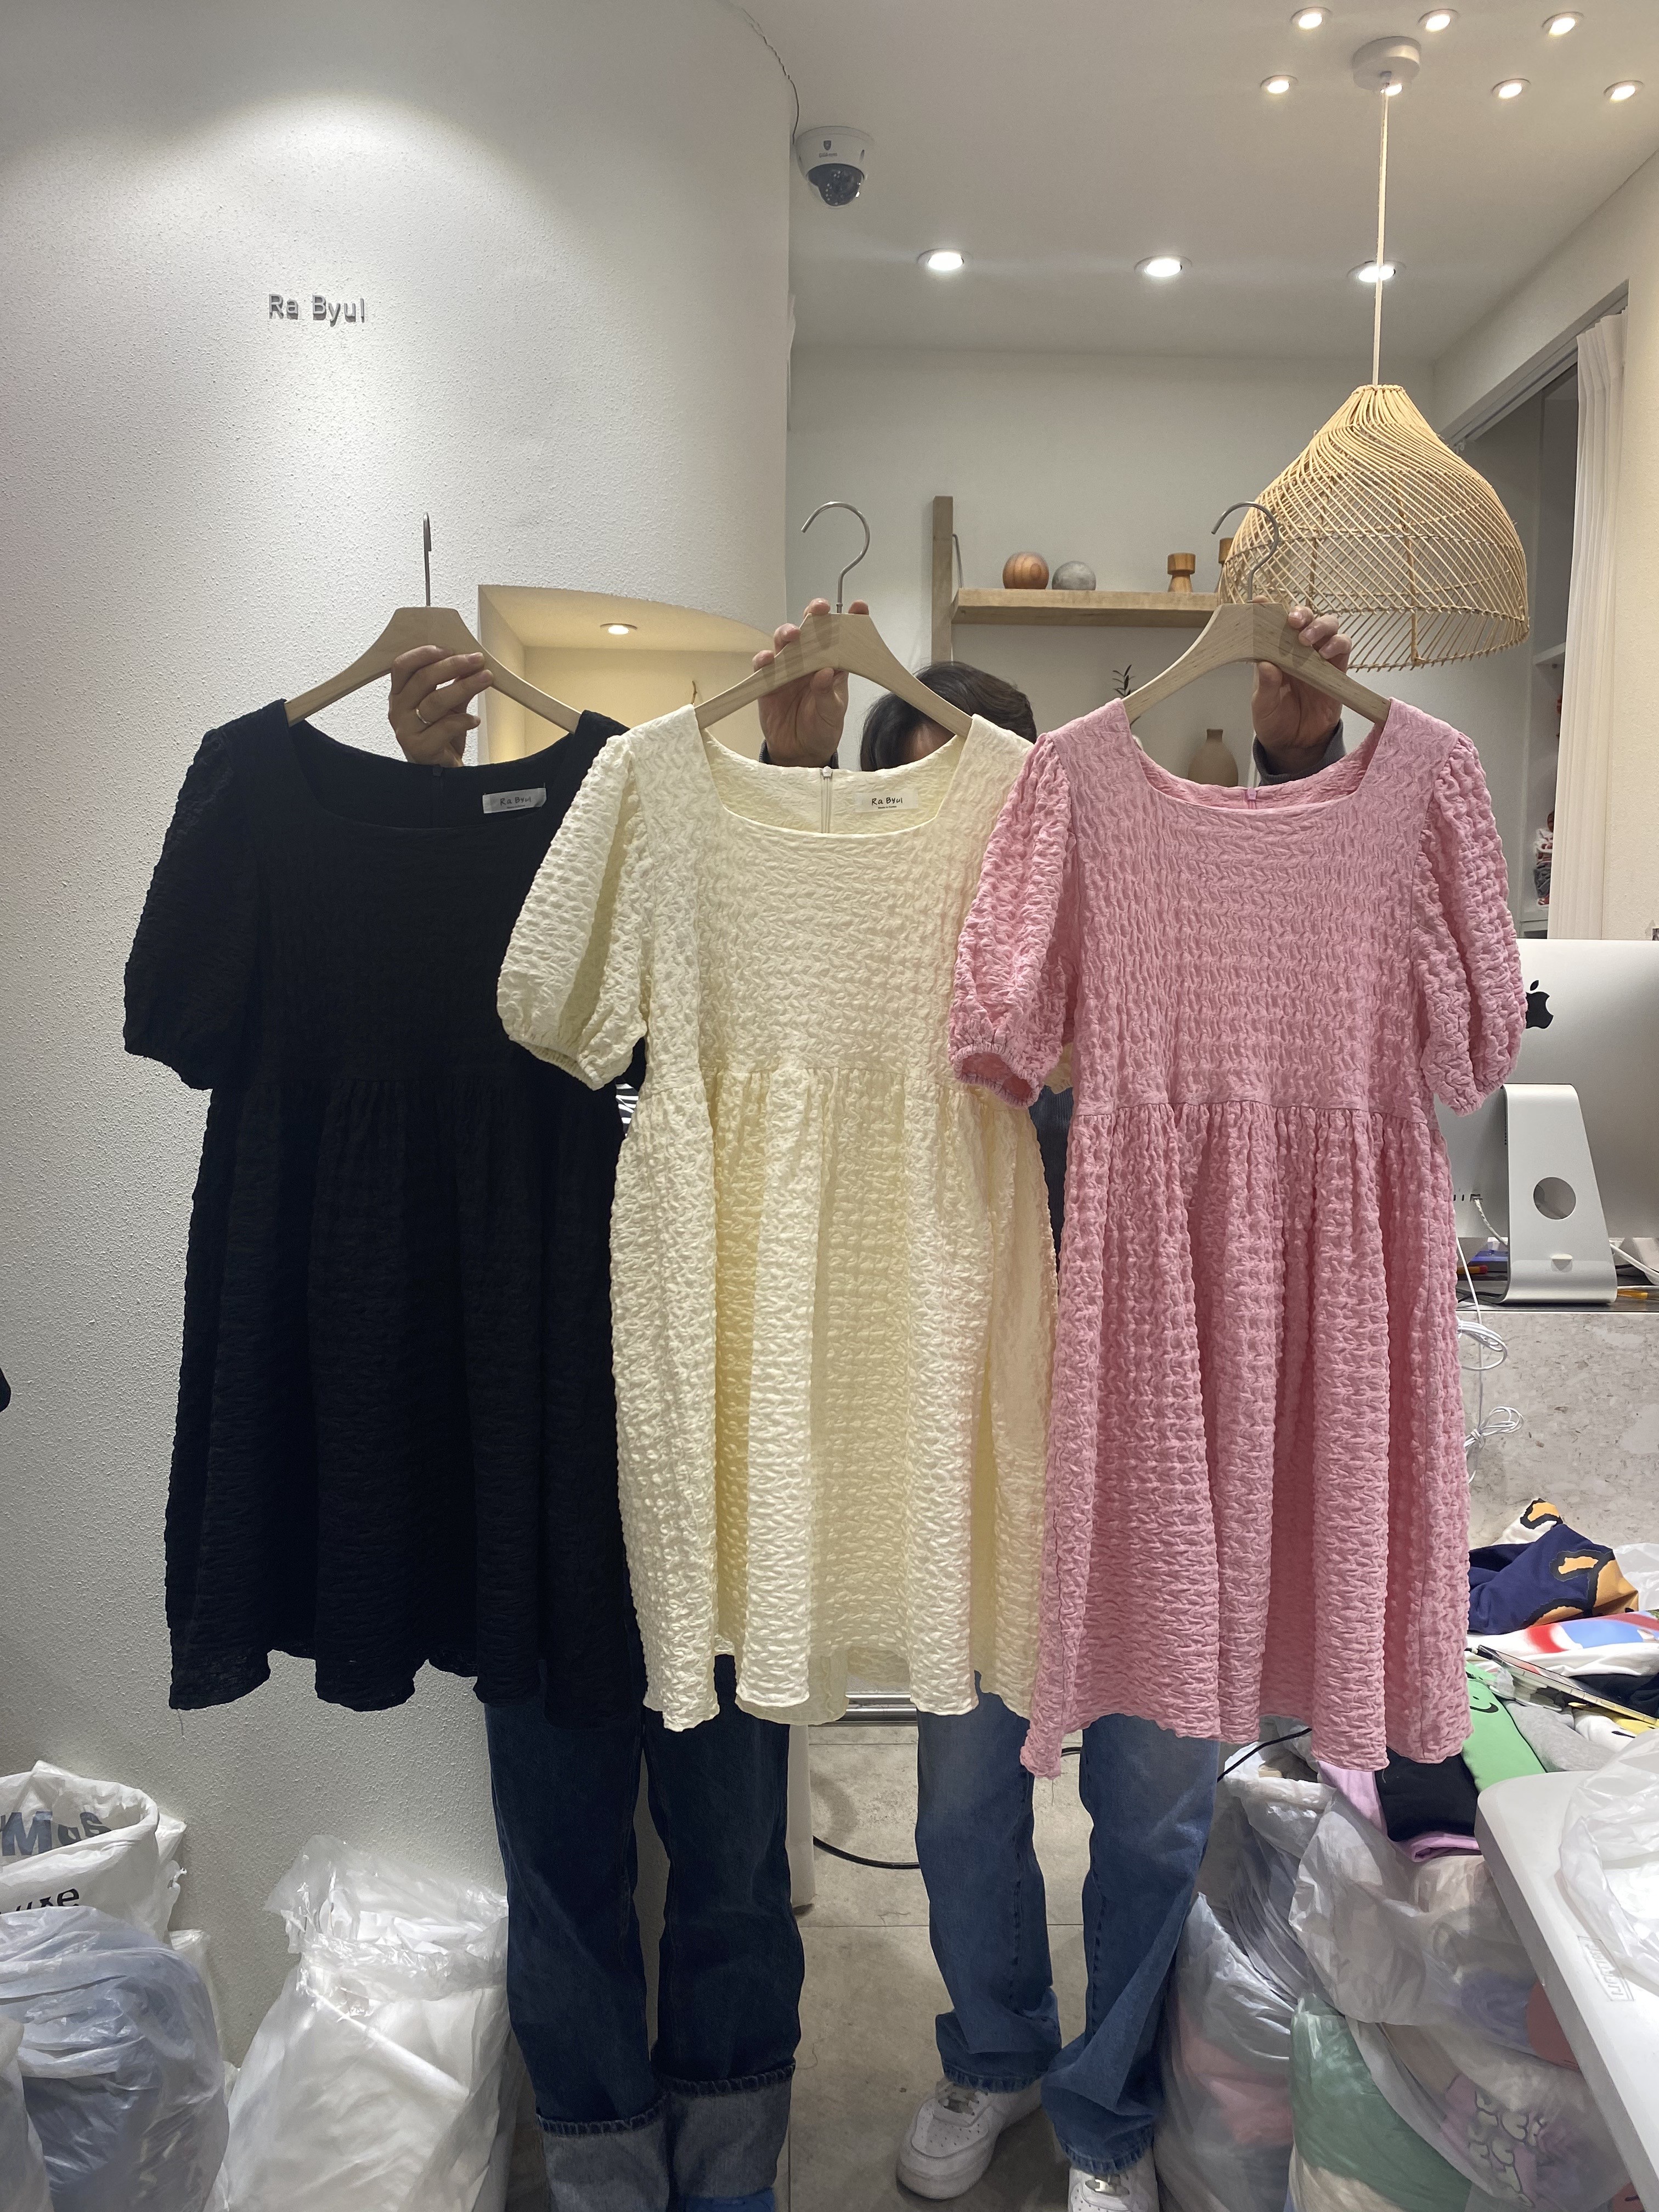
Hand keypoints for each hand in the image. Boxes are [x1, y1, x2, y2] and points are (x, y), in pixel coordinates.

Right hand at [388, 647, 492, 766]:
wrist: (442, 771)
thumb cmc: (441, 735)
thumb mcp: (449, 705)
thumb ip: (455, 684)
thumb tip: (471, 662)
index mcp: (399, 694)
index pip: (402, 666)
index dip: (424, 654)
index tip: (449, 648)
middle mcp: (398, 711)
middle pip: (423, 680)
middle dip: (453, 666)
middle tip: (477, 660)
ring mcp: (406, 730)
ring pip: (435, 701)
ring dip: (464, 687)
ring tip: (486, 679)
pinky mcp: (420, 748)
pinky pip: (444, 727)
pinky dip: (463, 720)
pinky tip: (475, 719)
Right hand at [753, 597, 868, 766]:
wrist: (800, 752)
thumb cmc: (822, 728)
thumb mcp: (832, 715)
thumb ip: (828, 695)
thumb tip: (825, 673)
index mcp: (833, 664)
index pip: (843, 637)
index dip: (851, 619)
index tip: (859, 607)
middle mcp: (810, 661)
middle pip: (811, 629)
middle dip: (815, 615)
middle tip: (819, 610)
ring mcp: (788, 668)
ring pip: (785, 641)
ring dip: (787, 633)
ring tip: (793, 635)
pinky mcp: (768, 681)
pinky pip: (764, 665)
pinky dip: (764, 660)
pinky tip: (768, 660)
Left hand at [1251, 602, 1353, 776]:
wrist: (1296, 745)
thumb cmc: (1274, 721)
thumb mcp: (1263, 707)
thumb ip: (1266, 687)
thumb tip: (1267, 665)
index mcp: (1273, 653)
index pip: (1272, 624)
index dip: (1268, 609)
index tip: (1260, 601)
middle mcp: (1296, 650)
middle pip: (1305, 617)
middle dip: (1301, 613)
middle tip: (1293, 622)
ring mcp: (1318, 657)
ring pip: (1327, 625)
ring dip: (1320, 625)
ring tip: (1308, 640)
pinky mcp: (1336, 669)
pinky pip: (1343, 647)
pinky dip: (1338, 643)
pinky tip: (1327, 652)